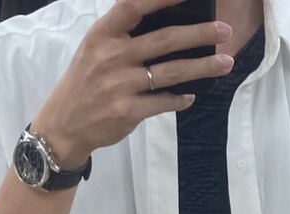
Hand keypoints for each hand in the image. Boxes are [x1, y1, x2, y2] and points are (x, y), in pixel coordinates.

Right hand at [32, 0, 232, 167]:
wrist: (64, 125)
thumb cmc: (84, 82)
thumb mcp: (94, 48)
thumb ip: (123, 34)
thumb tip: (166, 23)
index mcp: (103, 34)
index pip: (136, 5)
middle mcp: (112, 56)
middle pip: (165, 39)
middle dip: (200, 34)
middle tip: (225, 31)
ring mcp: (120, 86)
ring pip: (172, 72)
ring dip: (203, 67)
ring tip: (225, 63)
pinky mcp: (127, 112)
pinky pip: (163, 102)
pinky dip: (181, 99)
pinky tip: (192, 95)